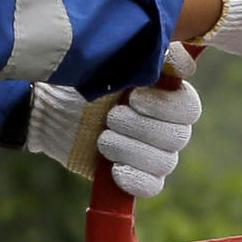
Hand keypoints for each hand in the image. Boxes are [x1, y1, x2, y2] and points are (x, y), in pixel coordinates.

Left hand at [95, 65, 200, 198]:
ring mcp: (153, 155)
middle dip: (139, 127)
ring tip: (103, 138)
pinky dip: (134, 178)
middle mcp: (168, 128)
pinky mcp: (134, 177)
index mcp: (169, 97)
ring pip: (163, 163)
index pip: (189, 109)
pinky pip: (151, 187)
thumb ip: (152, 54)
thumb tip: (184, 66)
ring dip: (128, 149)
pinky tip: (114, 168)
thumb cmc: (87, 77)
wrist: (52, 108)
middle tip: (111, 117)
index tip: (133, 98)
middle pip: (177, 138)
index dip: (165, 107)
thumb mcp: (116, 58)